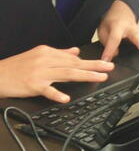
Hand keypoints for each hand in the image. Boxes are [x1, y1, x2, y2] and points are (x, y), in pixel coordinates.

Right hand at [0, 46, 114, 102]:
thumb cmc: (18, 67)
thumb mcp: (38, 56)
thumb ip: (58, 54)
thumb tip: (75, 51)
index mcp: (47, 52)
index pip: (73, 58)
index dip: (90, 61)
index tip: (105, 63)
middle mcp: (44, 60)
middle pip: (73, 64)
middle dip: (93, 66)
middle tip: (109, 68)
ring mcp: (39, 72)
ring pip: (66, 73)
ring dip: (84, 75)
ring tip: (99, 77)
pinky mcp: (32, 84)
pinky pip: (47, 90)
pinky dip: (56, 94)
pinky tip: (66, 98)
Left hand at [97, 0, 138, 61]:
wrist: (120, 11)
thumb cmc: (111, 21)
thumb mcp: (102, 29)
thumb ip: (106, 41)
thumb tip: (114, 54)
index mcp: (117, 26)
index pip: (114, 39)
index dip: (110, 50)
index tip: (107, 60)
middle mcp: (130, 28)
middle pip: (136, 36)